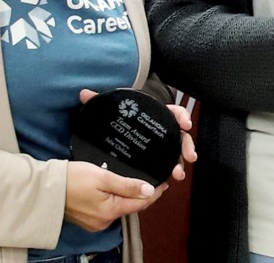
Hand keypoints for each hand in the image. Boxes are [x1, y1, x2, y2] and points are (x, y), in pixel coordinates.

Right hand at [63, 160, 162, 231]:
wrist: (45, 189)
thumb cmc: (73, 179)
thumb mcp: (103, 177)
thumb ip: (127, 185)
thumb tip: (149, 191)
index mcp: (110, 211)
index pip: (141, 203)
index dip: (154, 192)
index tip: (164, 181)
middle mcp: (104, 221)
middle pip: (131, 207)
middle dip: (143, 195)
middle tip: (152, 178)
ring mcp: (95, 222)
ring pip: (120, 208)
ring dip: (129, 197)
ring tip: (137, 181)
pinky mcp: (88, 219)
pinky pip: (108, 209)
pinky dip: (116, 200)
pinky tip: (118, 189)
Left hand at [80, 90, 196, 182]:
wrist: (114, 135)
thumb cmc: (119, 119)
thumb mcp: (110, 110)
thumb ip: (100, 102)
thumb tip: (84, 94)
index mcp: (155, 115)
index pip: (173, 112)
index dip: (182, 116)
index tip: (185, 124)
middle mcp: (162, 131)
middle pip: (180, 136)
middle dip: (187, 145)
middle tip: (189, 156)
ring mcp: (161, 146)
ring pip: (176, 153)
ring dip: (180, 163)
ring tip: (178, 174)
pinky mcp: (156, 159)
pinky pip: (167, 165)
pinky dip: (171, 171)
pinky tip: (170, 178)